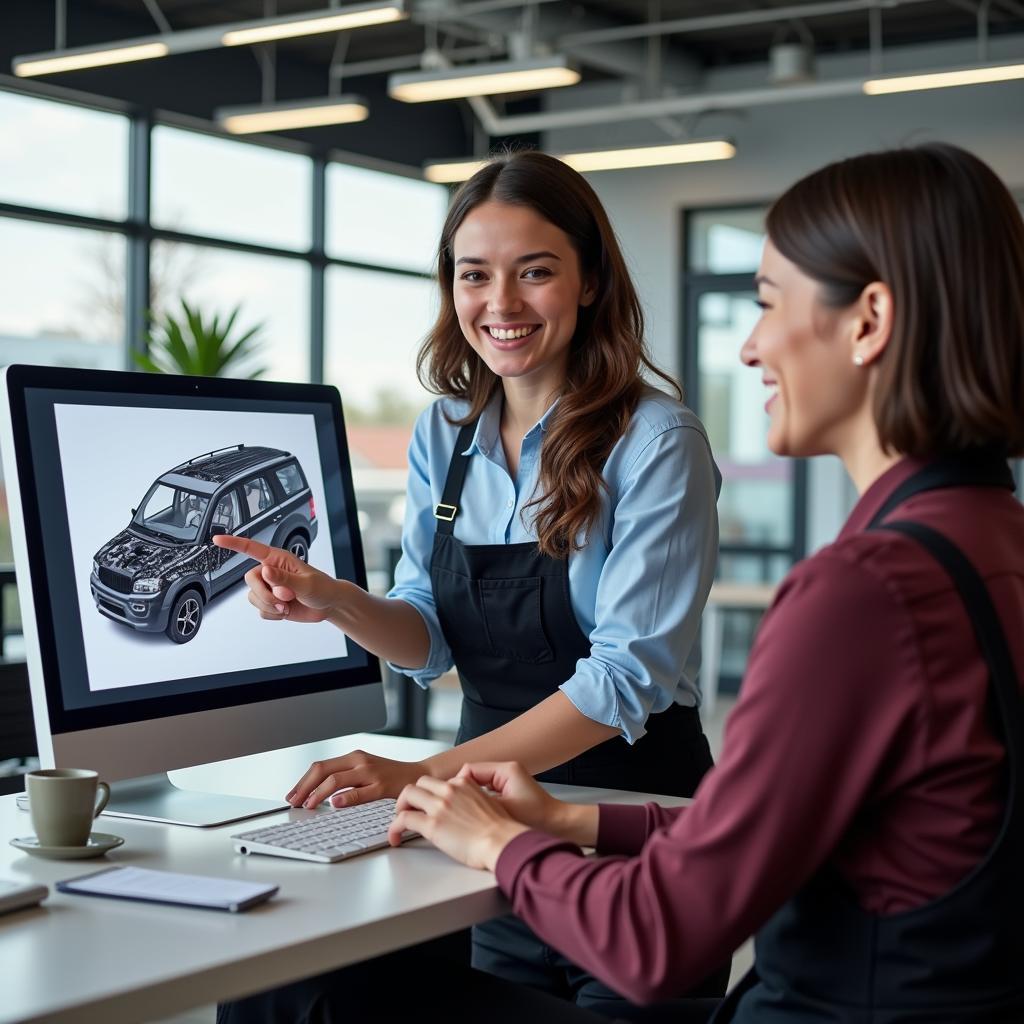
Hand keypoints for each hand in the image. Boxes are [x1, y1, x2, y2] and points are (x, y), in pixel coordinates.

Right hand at [213, 535, 344, 624]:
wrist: (328, 606)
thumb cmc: (322, 588)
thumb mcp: (306, 583)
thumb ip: (284, 579)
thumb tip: (265, 571)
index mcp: (278, 559)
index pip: (252, 549)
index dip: (234, 543)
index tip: (217, 539)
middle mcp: (270, 572)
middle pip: (249, 580)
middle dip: (265, 594)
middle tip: (286, 598)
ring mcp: (270, 588)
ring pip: (253, 598)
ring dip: (270, 605)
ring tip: (288, 605)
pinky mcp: (271, 603)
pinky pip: (261, 611)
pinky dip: (273, 614)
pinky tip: (287, 610)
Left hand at [287, 750, 426, 808]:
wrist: (419, 776)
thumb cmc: (390, 777)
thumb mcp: (365, 772)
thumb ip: (345, 779)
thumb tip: (316, 794)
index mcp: (353, 757)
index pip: (319, 766)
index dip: (302, 781)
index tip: (292, 795)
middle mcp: (359, 761)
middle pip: (322, 770)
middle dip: (304, 787)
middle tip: (294, 802)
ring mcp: (370, 772)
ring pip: (335, 779)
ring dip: (317, 793)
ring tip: (308, 806)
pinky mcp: (382, 785)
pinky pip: (358, 791)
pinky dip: (344, 798)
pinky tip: (334, 804)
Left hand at [387, 775, 529, 870]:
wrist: (503, 843)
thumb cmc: (500, 830)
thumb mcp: (489, 800)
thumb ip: (472, 793)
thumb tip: (463, 794)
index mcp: (464, 783)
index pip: (438, 782)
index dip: (431, 793)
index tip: (428, 804)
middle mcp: (450, 790)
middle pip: (419, 783)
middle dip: (412, 796)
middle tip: (411, 810)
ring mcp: (440, 806)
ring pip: (407, 794)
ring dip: (401, 807)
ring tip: (401, 821)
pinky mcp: (432, 825)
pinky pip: (403, 820)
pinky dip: (394, 828)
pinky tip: (395, 838)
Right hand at [453, 762, 564, 833]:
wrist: (558, 825)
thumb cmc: (537, 817)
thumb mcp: (504, 809)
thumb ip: (478, 801)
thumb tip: (457, 797)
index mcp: (506, 770)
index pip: (470, 769)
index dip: (457, 784)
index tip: (450, 799)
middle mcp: (507, 770)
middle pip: (472, 774)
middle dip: (461, 789)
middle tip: (452, 805)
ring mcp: (508, 779)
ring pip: (478, 783)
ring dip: (470, 795)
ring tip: (462, 810)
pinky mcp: (509, 790)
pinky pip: (486, 790)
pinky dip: (479, 800)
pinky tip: (475, 813)